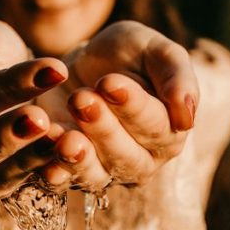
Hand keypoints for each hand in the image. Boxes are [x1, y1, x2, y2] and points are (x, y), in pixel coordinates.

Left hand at [36, 21, 198, 190]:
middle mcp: (140, 161)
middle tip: (81, 98)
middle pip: (126, 157)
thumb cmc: (129, 55)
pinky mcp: (67, 172)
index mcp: (169, 133)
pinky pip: (61, 179)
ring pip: (95, 175)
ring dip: (78, 158)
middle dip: (103, 129)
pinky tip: (41, 148)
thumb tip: (188, 117)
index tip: (109, 83)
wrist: (83, 62)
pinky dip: (51, 168)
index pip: (157, 127)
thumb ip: (177, 75)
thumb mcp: (156, 50)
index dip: (134, 107)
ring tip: (63, 136)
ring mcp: (104, 172)